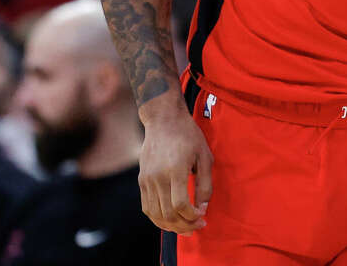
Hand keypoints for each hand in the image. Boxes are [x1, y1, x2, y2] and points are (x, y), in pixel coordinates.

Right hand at [138, 92, 213, 235]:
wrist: (163, 119)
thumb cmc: (188, 135)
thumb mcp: (204, 156)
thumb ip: (205, 184)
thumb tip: (203, 208)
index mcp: (175, 169)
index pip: (180, 205)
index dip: (192, 216)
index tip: (203, 215)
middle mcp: (158, 176)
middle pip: (168, 214)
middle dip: (184, 226)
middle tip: (197, 226)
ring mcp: (147, 179)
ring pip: (155, 214)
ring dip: (171, 226)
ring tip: (185, 227)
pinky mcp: (142, 180)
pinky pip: (147, 207)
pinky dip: (158, 218)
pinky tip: (171, 219)